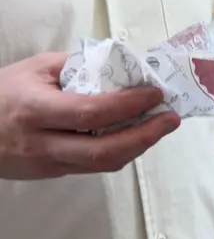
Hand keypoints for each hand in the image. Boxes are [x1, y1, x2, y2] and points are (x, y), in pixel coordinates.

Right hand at [0, 53, 179, 178]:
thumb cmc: (0, 93)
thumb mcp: (34, 69)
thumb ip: (77, 66)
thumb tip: (121, 65)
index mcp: (35, 110)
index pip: (92, 113)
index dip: (129, 105)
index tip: (155, 93)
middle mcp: (41, 143)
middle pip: (103, 152)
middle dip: (145, 136)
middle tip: (171, 118)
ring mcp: (46, 164)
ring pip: (102, 165)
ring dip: (138, 146)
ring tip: (160, 126)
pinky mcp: (51, 174)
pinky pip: (92, 166)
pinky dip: (120, 151)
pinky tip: (136, 135)